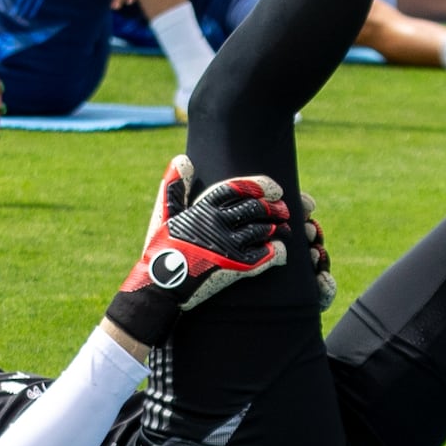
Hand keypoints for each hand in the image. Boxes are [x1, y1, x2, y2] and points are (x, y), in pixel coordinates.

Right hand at [108, 158, 300, 344]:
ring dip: (277, 227)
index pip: (236, 188)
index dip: (259, 185)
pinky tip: (280, 249)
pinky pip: (265, 256)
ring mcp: (228, 245)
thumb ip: (174, 186)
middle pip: (254, 208)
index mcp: (202, 208)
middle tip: (284, 209)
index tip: (274, 188)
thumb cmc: (160, 249)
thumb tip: (183, 159)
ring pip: (262, 230)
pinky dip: (276, 251)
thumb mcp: (163, 214)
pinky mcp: (235, 268)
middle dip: (273, 207)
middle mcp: (217, 224)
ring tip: (285, 228)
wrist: (160, 286)